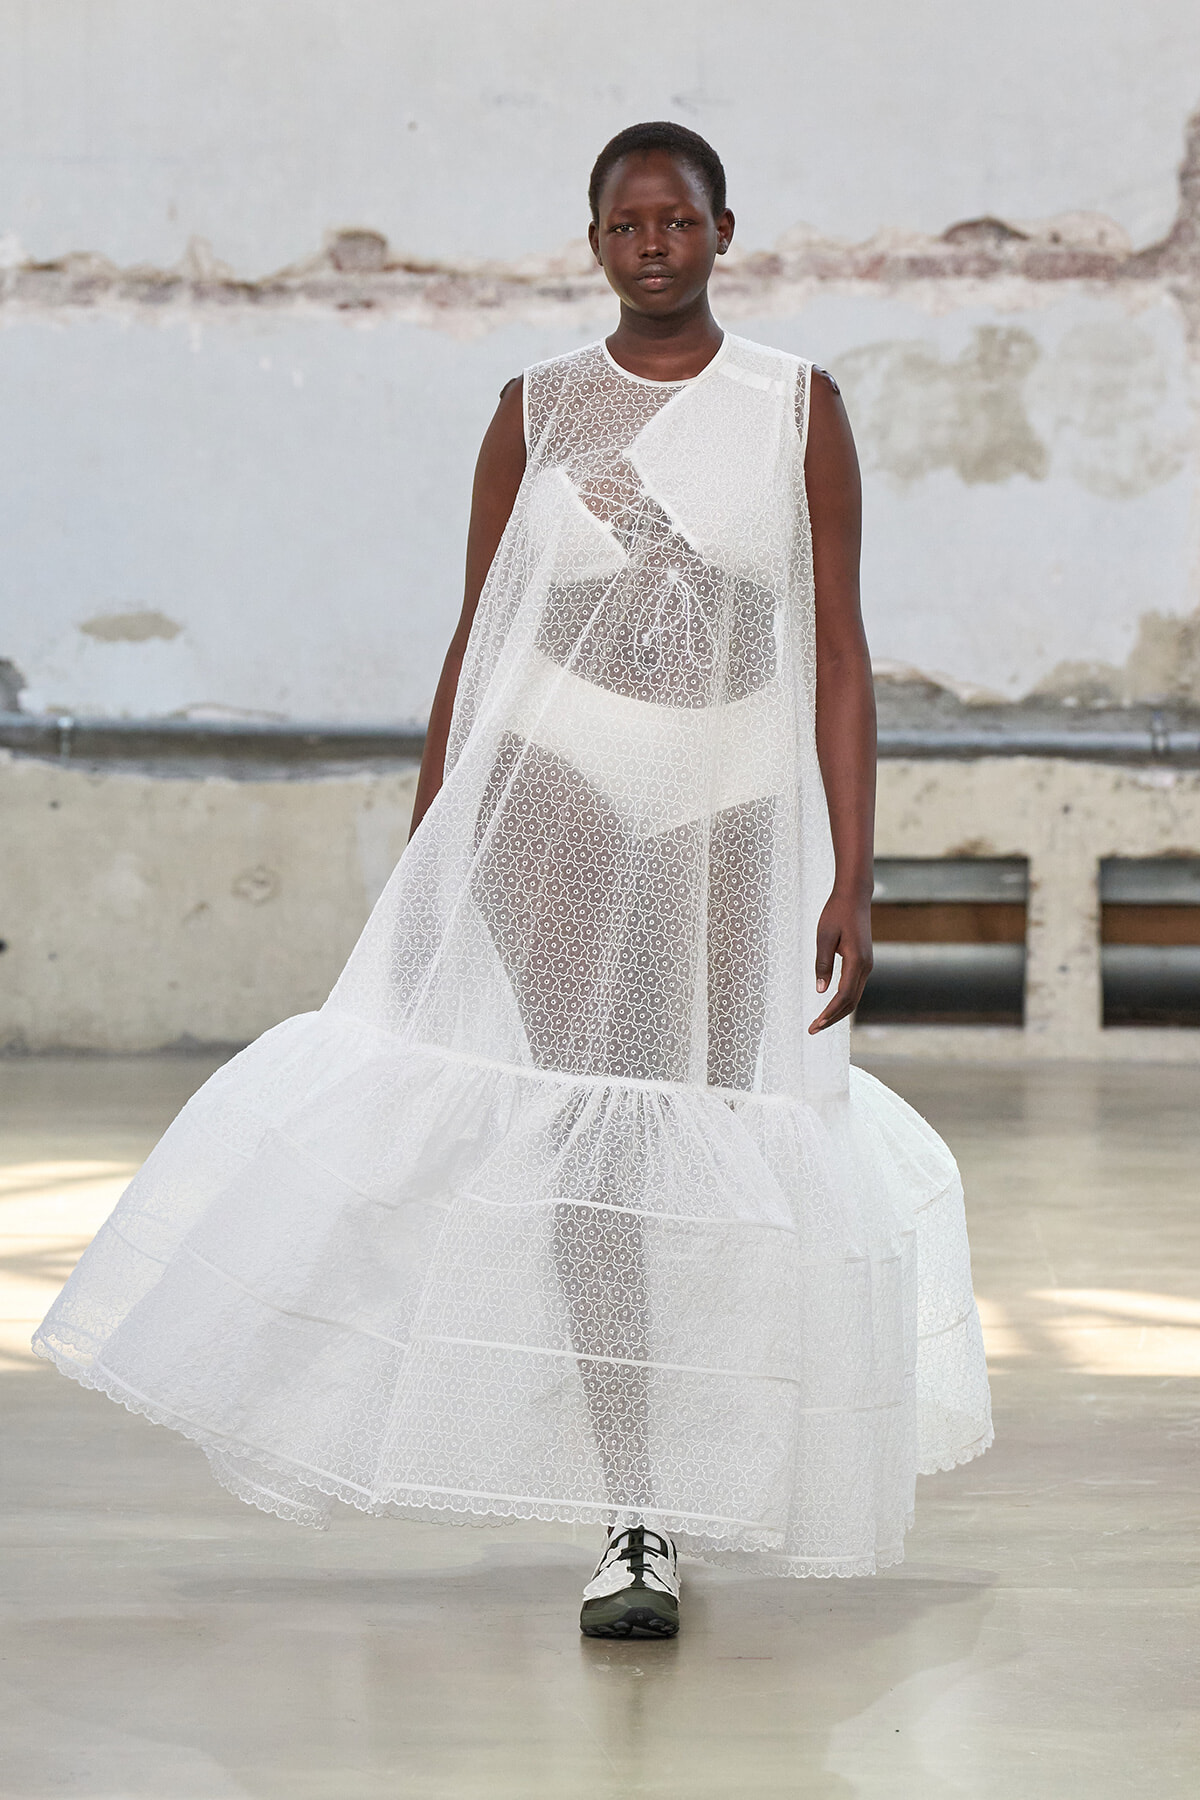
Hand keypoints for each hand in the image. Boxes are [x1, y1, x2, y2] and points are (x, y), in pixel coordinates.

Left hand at [809, 888, 872, 1032]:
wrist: (854, 897)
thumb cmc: (836, 913)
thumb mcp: (824, 937)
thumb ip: (823, 964)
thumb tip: (820, 991)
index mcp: (857, 961)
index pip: (843, 996)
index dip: (829, 1013)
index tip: (815, 1025)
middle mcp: (866, 967)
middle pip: (850, 1002)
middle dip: (832, 1018)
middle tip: (812, 1030)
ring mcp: (867, 965)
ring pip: (854, 997)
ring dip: (837, 1012)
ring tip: (819, 1023)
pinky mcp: (864, 963)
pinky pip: (854, 988)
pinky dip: (843, 1001)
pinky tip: (830, 1007)